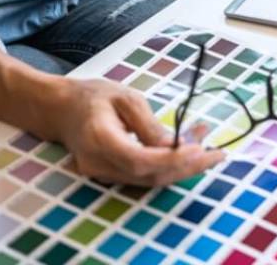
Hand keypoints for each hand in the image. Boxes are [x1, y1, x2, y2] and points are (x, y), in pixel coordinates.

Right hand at [49, 78, 223, 185]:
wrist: (59, 109)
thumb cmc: (92, 97)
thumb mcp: (125, 98)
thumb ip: (148, 125)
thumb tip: (174, 147)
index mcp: (98, 138)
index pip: (138, 160)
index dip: (171, 159)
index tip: (199, 149)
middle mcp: (97, 163)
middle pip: (148, 175)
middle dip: (187, 167)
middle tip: (218, 153)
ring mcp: (101, 174)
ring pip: (149, 179)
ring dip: (182, 168)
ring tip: (210, 149)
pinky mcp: (110, 175)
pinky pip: (143, 176)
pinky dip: (169, 167)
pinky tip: (189, 152)